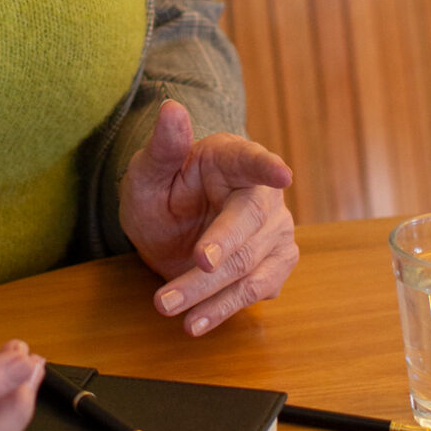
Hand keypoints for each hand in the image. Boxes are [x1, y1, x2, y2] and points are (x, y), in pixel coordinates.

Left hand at [119, 99, 297, 335]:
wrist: (170, 226)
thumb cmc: (161, 190)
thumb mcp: (148, 171)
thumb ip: (162, 146)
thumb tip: (171, 108)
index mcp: (233, 158)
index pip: (254, 160)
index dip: (267, 168)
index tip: (282, 175)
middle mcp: (263, 194)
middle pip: (247, 227)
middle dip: (216, 255)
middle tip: (189, 270)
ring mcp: (275, 231)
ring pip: (249, 268)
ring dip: (210, 294)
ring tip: (169, 308)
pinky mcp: (275, 265)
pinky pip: (255, 291)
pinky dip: (224, 309)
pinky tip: (196, 321)